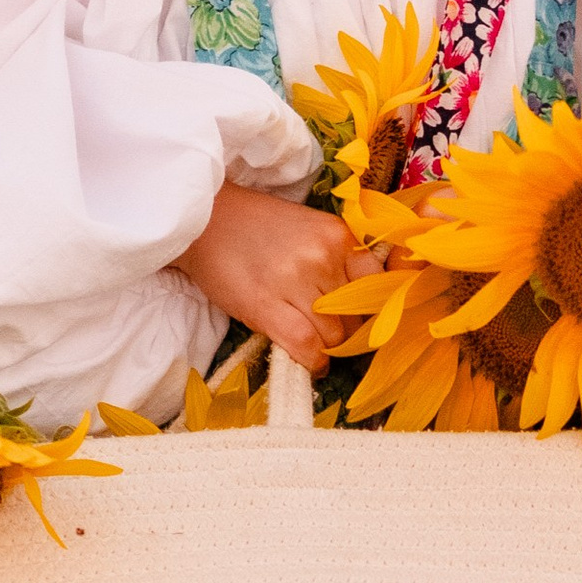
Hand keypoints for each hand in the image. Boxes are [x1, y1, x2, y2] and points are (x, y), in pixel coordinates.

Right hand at [174, 184, 360, 375]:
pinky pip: (306, 345)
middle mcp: (322, 256)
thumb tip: (365, 310)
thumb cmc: (257, 228)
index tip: (361, 323)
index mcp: (338, 235)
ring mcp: (295, 280)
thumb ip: (339, 262)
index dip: (372, 312)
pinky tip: (311, 362)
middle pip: (355, 317)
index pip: (377, 286)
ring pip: (333, 335)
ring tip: (312, 342)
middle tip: (328, 333)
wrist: (203, 220)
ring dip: (326, 347)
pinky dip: (313, 362)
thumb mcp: (310, 232)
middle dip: (346, 333)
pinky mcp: (266, 305)